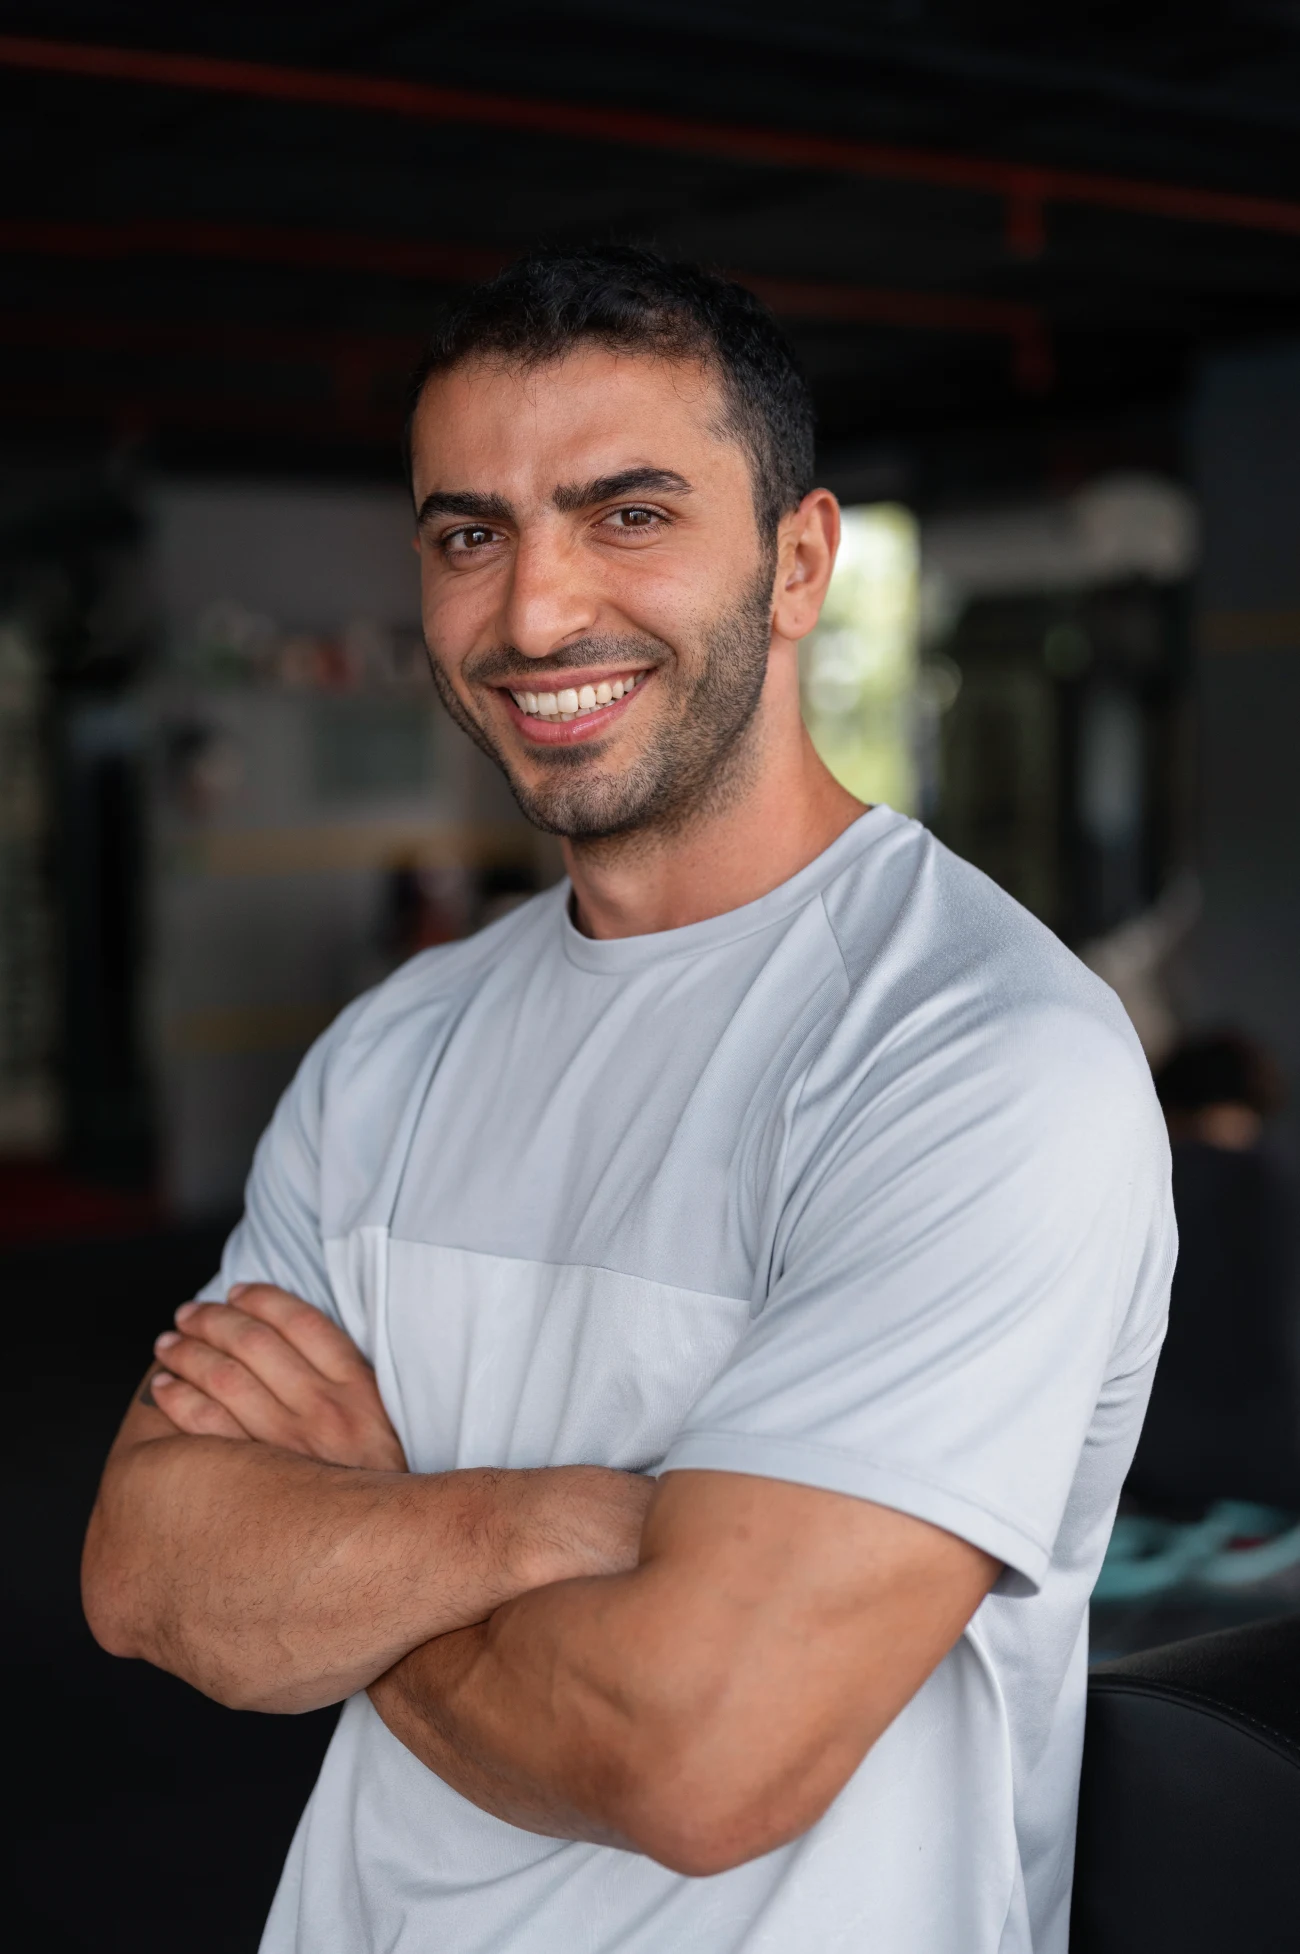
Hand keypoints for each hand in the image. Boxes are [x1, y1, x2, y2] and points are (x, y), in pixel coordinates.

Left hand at [148, 1283, 406, 1471]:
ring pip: (225, 1378)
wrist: (388, 1563)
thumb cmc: (377, 1495)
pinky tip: (164, 1390)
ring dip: (187, 1353)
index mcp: (360, 1393)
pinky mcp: (258, 1484)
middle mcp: (326, 1414)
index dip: (264, 1299)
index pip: (304, 1322)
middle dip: (214, 1320)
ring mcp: (289, 1449)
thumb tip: (294, 1345)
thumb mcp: (383, 1432)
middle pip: (256, 1343)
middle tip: (188, 1315)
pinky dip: (178, 1400)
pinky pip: (205, 1429)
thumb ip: (350, 1389)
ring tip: (168, 1345)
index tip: (237, 1291)